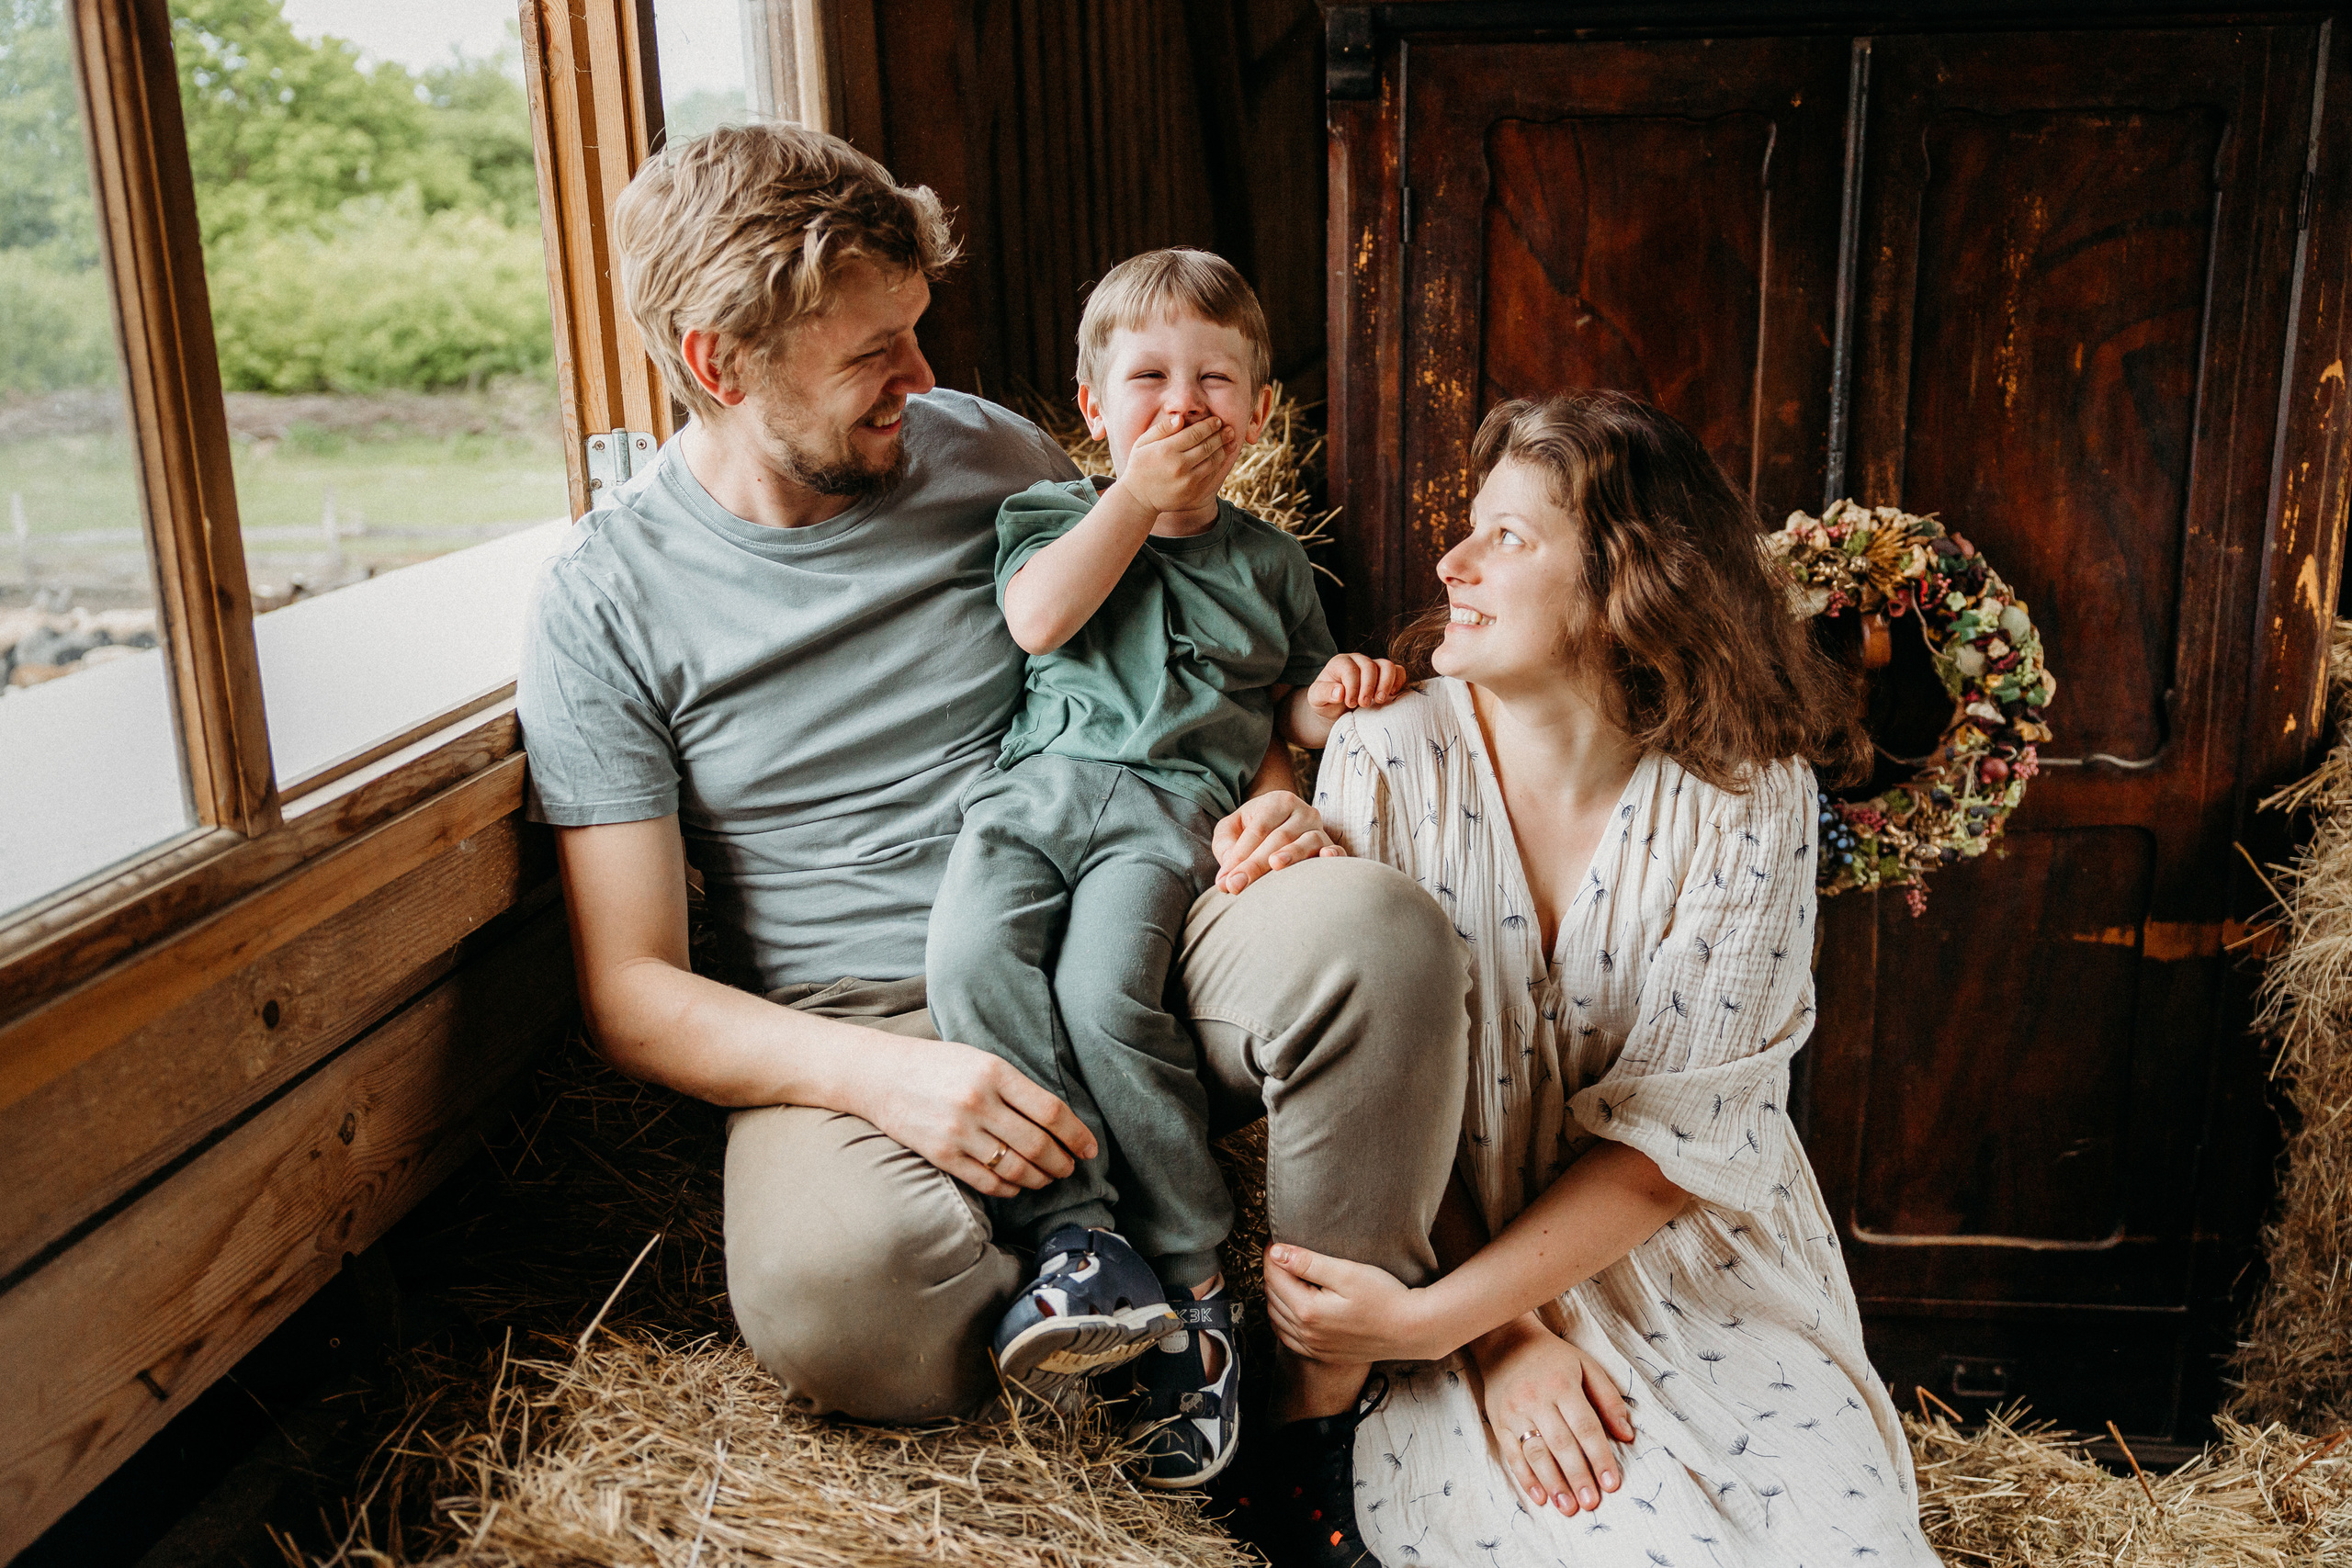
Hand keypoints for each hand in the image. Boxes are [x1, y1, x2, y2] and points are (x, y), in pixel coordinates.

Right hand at [859, 1035, 1098, 1198]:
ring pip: (1015, 1168)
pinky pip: (986, 1180)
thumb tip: (1059, 1121)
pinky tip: (1016, 1185)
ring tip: (1046, 1178)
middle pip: (1038, 1145)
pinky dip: (1008, 1188)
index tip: (1089, 1149)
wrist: (881, 1075)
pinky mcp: (941, 1154)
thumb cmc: (939, 1065)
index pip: (1051, 1112)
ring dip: (1039, 1179)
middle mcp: (979, 1102)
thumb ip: (1016, 1088)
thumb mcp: (982, 1061)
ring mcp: (959, 1131)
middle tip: (1069, 1168)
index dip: (1077, 1135)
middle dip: (1061, 1163)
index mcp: (995, 1073)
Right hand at [1117, 409, 1236, 515]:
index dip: (1209, 426)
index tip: (1217, 421)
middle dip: (1221, 436)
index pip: (1195, 433)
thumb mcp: (1142, 443)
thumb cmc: (1140, 466)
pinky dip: (1218, 465)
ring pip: (1213, 461)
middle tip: (1230, 429)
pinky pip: (1211, 475)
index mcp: (1166, 450)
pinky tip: (1221, 456)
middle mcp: (1179, 465)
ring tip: (1230, 441)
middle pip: (1207, 446)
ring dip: (1223, 450)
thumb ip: (1161, 428)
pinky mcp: (1193, 493)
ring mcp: (1188, 481)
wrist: (1138, 498)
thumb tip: (1180, 418)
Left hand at [1211, 789, 1342, 893]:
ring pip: (1307, 842)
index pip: (1258, 829)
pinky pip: (1337, 850)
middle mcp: (1303, 812)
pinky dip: (1333, 855)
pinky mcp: (1331, 846)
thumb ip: (1225, 846)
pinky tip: (1325, 858)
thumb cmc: (1252, 828)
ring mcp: (1319, 829)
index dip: (1240, 854)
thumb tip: (1226, 877)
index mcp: (1278, 801)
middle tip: (1236, 885)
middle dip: (1255, 863)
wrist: (1282, 822)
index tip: (1225, 879)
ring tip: (1275, 865)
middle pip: (1279, 838)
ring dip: (1292, 854)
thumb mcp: (1232, 829)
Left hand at [1263, 1243, 1442, 1363]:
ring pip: (1277, 1318)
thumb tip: (1277, 1253)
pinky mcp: (1323, 1355)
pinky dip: (1282, 1320)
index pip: (1275, 1277)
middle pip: (1273, 1296)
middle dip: (1273, 1272)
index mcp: (1308, 1311)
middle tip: (1280, 1253)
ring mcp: (1314, 1347)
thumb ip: (1309, 1263)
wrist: (1411, 1330)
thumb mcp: (1347, 1273)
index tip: (1276, 1239)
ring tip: (1286, 1275)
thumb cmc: (1385, 1297)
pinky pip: (1288, 1338)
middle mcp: (1306, 1333)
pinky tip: (1290, 1308)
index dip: (1272, 1254)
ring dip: (1275, 1295)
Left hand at [1308, 654, 1407, 720]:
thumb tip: (1339, 692)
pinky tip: (1391, 695)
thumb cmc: (1325, 701)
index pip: (1350, 669)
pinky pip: (1398, 671)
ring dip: (1386, 684)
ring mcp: (1373, 665)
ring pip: (1387, 666)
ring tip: (1379, 701)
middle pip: (1370, 667)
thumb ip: (1324, 693)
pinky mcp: (1385, 674)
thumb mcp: (1316, 699)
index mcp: (1340, 662)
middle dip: (1368, 688)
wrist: (1335, 709)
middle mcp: (1358, 660)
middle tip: (1364, 705)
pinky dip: (1398, 682)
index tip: (1350, 703)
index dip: (1352, 687)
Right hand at [1473, 1316, 1634, 1515]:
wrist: (1504, 1341)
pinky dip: (1526, 1478)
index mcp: (1562, 1384)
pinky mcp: (1498, 1422)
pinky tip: (1540, 1497)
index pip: (1585, 1427)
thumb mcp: (1586, 1366)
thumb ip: (1608, 1399)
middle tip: (1591, 1504)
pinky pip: (1512, 1454)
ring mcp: (1514, 1412)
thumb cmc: (1553, 1358)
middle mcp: (1536, 1398)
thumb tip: (1627, 1435)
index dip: (1600, 1457)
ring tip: (1568, 1507)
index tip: (1612, 1484)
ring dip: (1553, 1483)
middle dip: (1578, 1477)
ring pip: (1535, 1453)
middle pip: (1561, 1444)